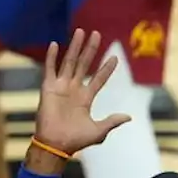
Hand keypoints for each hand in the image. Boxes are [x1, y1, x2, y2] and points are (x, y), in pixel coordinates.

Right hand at [35, 29, 129, 154]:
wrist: (56, 145)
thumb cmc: (76, 140)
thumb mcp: (99, 131)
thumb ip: (112, 121)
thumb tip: (129, 117)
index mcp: (86, 98)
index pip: (99, 79)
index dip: (107, 69)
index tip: (115, 57)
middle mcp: (74, 89)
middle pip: (85, 64)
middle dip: (91, 49)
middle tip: (97, 33)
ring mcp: (61, 87)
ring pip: (70, 62)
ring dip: (75, 47)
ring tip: (80, 32)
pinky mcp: (48, 88)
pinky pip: (50, 69)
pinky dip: (51, 57)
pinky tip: (54, 44)